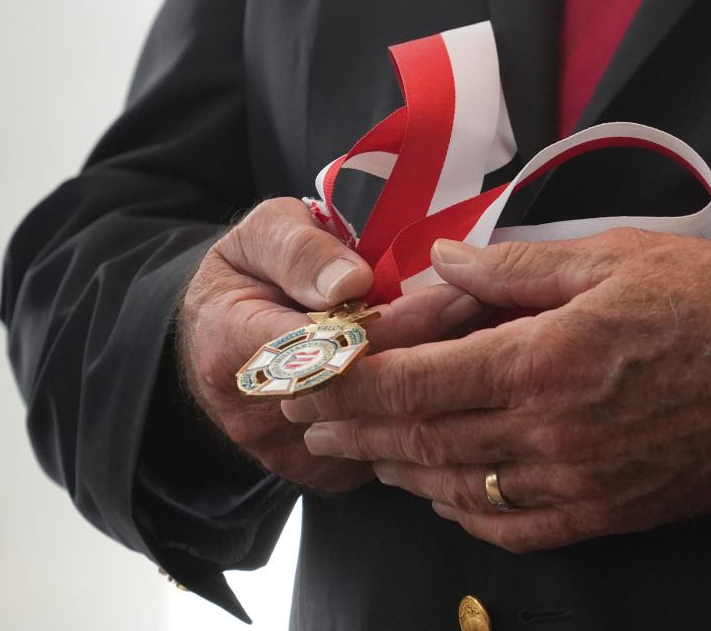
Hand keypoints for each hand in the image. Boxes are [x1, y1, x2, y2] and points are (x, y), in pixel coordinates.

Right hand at [178, 197, 481, 492]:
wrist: (215, 341)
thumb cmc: (245, 278)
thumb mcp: (258, 237)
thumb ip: (299, 251)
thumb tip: (350, 283)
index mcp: (235, 347)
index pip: (334, 344)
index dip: (403, 321)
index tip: (462, 293)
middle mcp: (260, 416)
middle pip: (369, 392)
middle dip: (437, 350)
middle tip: (496, 314)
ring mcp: (292, 454)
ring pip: (386, 427)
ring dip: (440, 385)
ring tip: (492, 340)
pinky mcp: (322, 474)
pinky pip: (388, 449)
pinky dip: (426, 413)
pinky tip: (463, 378)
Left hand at [282, 228, 710, 549]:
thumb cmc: (705, 303)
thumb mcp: (606, 259)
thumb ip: (510, 271)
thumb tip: (441, 264)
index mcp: (542, 361)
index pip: (416, 382)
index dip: (350, 387)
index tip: (308, 383)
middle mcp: (548, 432)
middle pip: (423, 438)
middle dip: (355, 432)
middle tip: (312, 426)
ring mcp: (575, 480)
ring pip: (457, 487)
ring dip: (399, 471)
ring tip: (361, 455)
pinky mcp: (603, 510)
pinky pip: (513, 526)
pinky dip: (463, 514)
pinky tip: (440, 497)